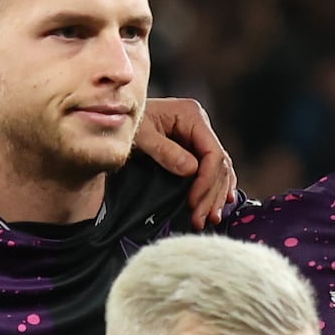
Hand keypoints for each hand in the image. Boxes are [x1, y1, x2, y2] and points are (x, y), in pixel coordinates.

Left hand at [137, 97, 239, 224]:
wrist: (115, 119)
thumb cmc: (126, 123)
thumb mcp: (141, 135)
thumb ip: (165, 151)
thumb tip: (191, 170)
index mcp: (192, 115)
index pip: (212, 153)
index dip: (207, 181)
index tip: (194, 202)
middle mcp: (200, 125)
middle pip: (219, 164)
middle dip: (212, 194)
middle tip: (202, 219)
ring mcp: (198, 137)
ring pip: (219, 170)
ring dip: (215, 196)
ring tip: (209, 219)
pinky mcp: (193, 148)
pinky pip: (212, 170)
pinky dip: (214, 188)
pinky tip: (219, 203)